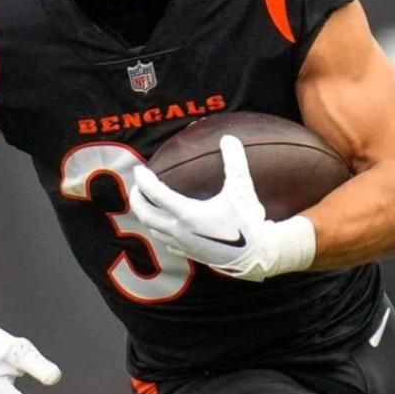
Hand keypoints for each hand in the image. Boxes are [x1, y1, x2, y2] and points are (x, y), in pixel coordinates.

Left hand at [129, 135, 316, 281]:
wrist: (258, 255)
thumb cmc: (248, 221)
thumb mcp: (241, 188)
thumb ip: (234, 161)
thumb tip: (229, 138)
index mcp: (187, 214)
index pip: (155, 194)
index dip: (144, 179)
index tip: (140, 169)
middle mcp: (179, 231)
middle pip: (145, 214)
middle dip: (137, 199)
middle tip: (138, 186)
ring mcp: (183, 245)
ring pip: (154, 230)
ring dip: (146, 215)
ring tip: (148, 203)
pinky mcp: (190, 254)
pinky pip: (167, 243)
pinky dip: (161, 231)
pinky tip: (167, 226)